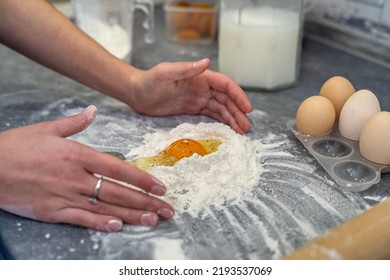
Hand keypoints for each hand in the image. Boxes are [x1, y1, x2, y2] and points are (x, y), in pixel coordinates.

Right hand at [0, 106, 173, 230]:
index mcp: (78, 155)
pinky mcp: (52, 211)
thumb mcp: (46, 129)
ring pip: (105, 207)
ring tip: (153, 219)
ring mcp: (65, 196)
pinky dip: (100, 224)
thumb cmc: (17, 146)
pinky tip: (118, 226)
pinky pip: (81, 219)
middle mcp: (76, 177)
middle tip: (167, 208)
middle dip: (146, 201)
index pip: (118, 168)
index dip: (142, 179)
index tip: (160, 186)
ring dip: (131, 214)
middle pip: (118, 191)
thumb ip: (75, 122)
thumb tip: (94, 111)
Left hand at [126, 58, 252, 133]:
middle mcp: (202, 87)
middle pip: (226, 99)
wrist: (137, 93)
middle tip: (246, 126)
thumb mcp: (165, 73)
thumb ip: (185, 68)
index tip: (247, 108)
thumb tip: (207, 62)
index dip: (238, 95)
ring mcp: (198, 98)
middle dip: (238, 111)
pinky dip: (222, 121)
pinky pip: (211, 114)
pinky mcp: (193, 109)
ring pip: (221, 108)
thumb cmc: (149, 81)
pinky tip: (229, 129)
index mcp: (200, 76)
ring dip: (232, 118)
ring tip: (242, 131)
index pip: (225, 85)